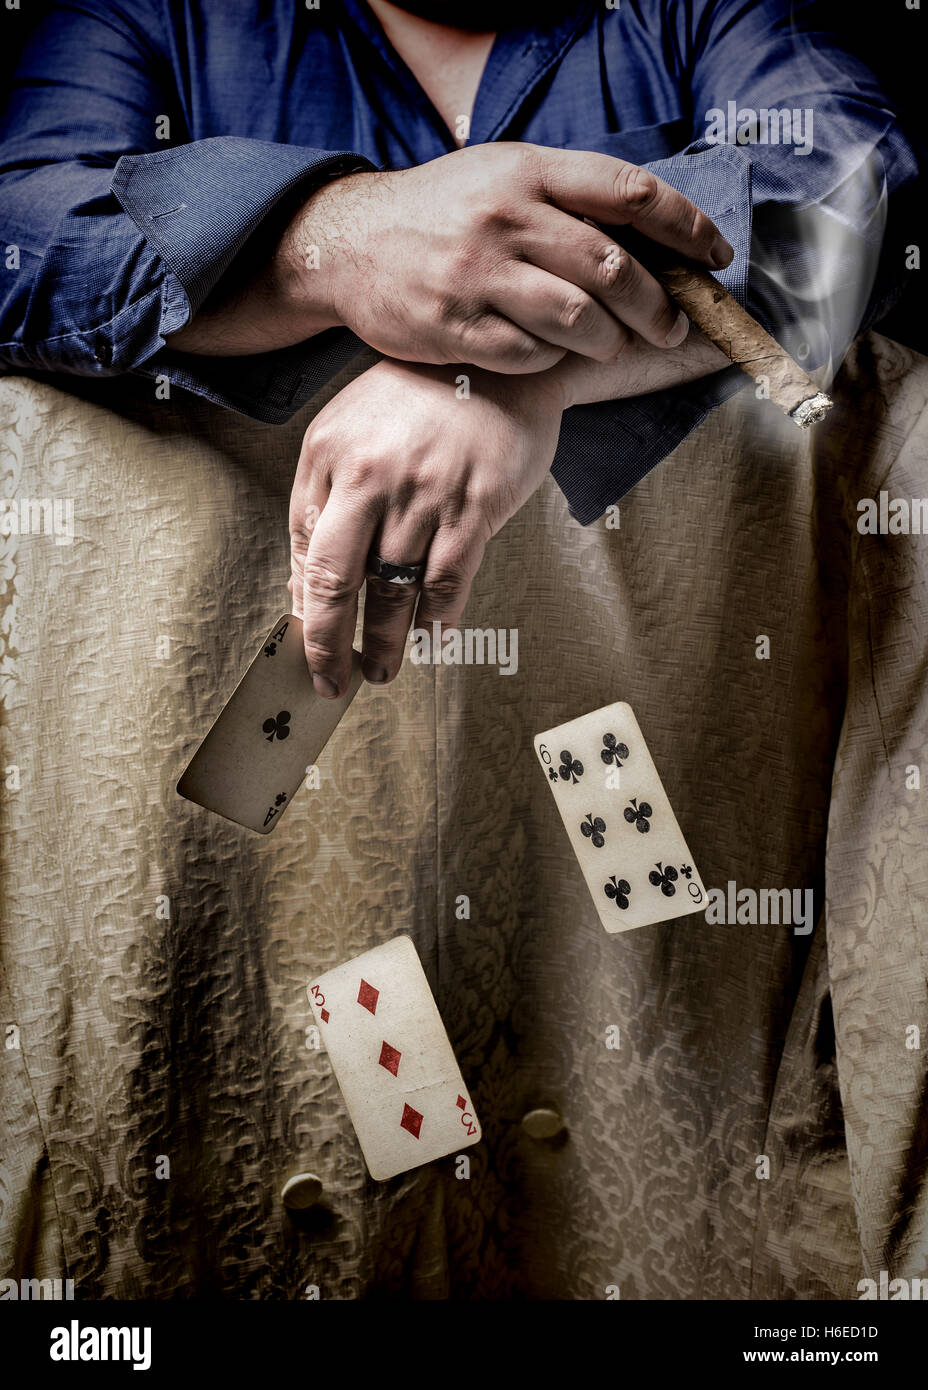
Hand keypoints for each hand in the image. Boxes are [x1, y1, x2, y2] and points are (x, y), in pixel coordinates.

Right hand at [282, 142, 732, 370]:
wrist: (348, 243)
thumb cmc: (440, 213)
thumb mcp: (501, 177)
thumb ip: (567, 198)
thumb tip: (651, 237)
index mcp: (527, 171)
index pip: (628, 192)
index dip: (685, 226)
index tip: (716, 257)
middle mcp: (505, 218)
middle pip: (611, 267)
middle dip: (658, 305)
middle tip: (674, 325)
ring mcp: (477, 274)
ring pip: (577, 320)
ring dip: (610, 340)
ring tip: (613, 344)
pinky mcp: (453, 326)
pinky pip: (530, 355)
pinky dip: (552, 359)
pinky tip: (550, 353)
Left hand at [288, 357, 565, 694]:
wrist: (498, 362)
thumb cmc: (421, 400)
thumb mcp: (353, 430)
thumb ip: (327, 498)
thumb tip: (305, 584)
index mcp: (329, 453)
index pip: (304, 547)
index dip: (303, 605)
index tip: (308, 642)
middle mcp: (371, 472)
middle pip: (336, 577)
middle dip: (328, 641)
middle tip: (330, 681)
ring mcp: (424, 490)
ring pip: (393, 586)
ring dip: (385, 639)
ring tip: (382, 669)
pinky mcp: (474, 503)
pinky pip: (448, 578)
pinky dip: (438, 617)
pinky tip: (432, 638)